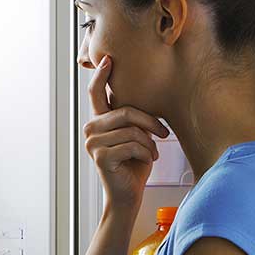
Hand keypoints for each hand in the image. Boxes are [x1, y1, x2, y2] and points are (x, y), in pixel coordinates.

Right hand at [84, 55, 168, 212]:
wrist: (128, 195)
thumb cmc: (134, 165)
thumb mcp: (135, 136)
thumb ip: (132, 119)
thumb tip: (143, 97)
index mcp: (98, 122)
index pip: (96, 94)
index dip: (101, 75)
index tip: (108, 59)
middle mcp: (90, 130)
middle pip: (126, 111)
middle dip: (150, 122)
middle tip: (163, 134)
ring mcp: (93, 143)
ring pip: (132, 130)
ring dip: (150, 143)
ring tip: (152, 153)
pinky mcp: (101, 157)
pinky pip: (133, 145)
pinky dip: (147, 153)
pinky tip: (147, 161)